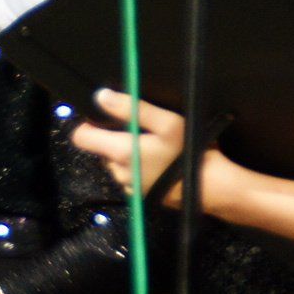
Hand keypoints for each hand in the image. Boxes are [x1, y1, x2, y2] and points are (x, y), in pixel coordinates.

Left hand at [70, 89, 191, 204]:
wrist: (212, 189)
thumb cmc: (189, 152)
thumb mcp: (167, 123)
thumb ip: (132, 109)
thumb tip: (101, 96)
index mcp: (120, 152)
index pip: (81, 137)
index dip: (88, 124)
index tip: (105, 118)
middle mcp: (118, 172)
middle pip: (101, 150)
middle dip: (113, 139)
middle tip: (139, 131)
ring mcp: (129, 187)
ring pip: (116, 164)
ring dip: (126, 155)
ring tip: (152, 147)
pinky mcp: (141, 197)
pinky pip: (129, 178)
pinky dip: (137, 170)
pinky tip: (157, 164)